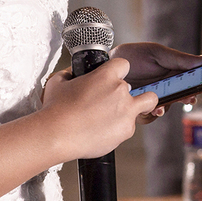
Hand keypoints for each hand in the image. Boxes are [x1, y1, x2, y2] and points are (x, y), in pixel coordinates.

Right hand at [41, 57, 157, 160]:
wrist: (56, 135)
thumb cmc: (55, 109)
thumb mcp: (59, 82)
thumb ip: (71, 74)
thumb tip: (73, 73)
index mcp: (106, 76)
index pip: (124, 64)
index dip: (119, 71)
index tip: (115, 78)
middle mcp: (120, 91)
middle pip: (137, 87)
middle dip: (128, 94)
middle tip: (115, 102)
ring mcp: (126, 111)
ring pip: (146, 104)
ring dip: (136, 108)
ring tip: (119, 116)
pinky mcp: (126, 130)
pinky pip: (130, 126)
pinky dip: (120, 129)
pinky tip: (105, 131)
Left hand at [111, 42, 201, 121]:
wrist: (107, 64)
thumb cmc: (133, 55)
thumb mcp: (158, 53)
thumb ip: (179, 59)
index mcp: (174, 71)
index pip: (193, 78)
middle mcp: (166, 86)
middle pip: (183, 95)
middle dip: (188, 98)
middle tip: (191, 98)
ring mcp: (154, 97)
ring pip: (167, 106)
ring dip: (167, 107)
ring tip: (163, 106)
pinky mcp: (141, 107)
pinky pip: (151, 115)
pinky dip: (152, 113)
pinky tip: (151, 109)